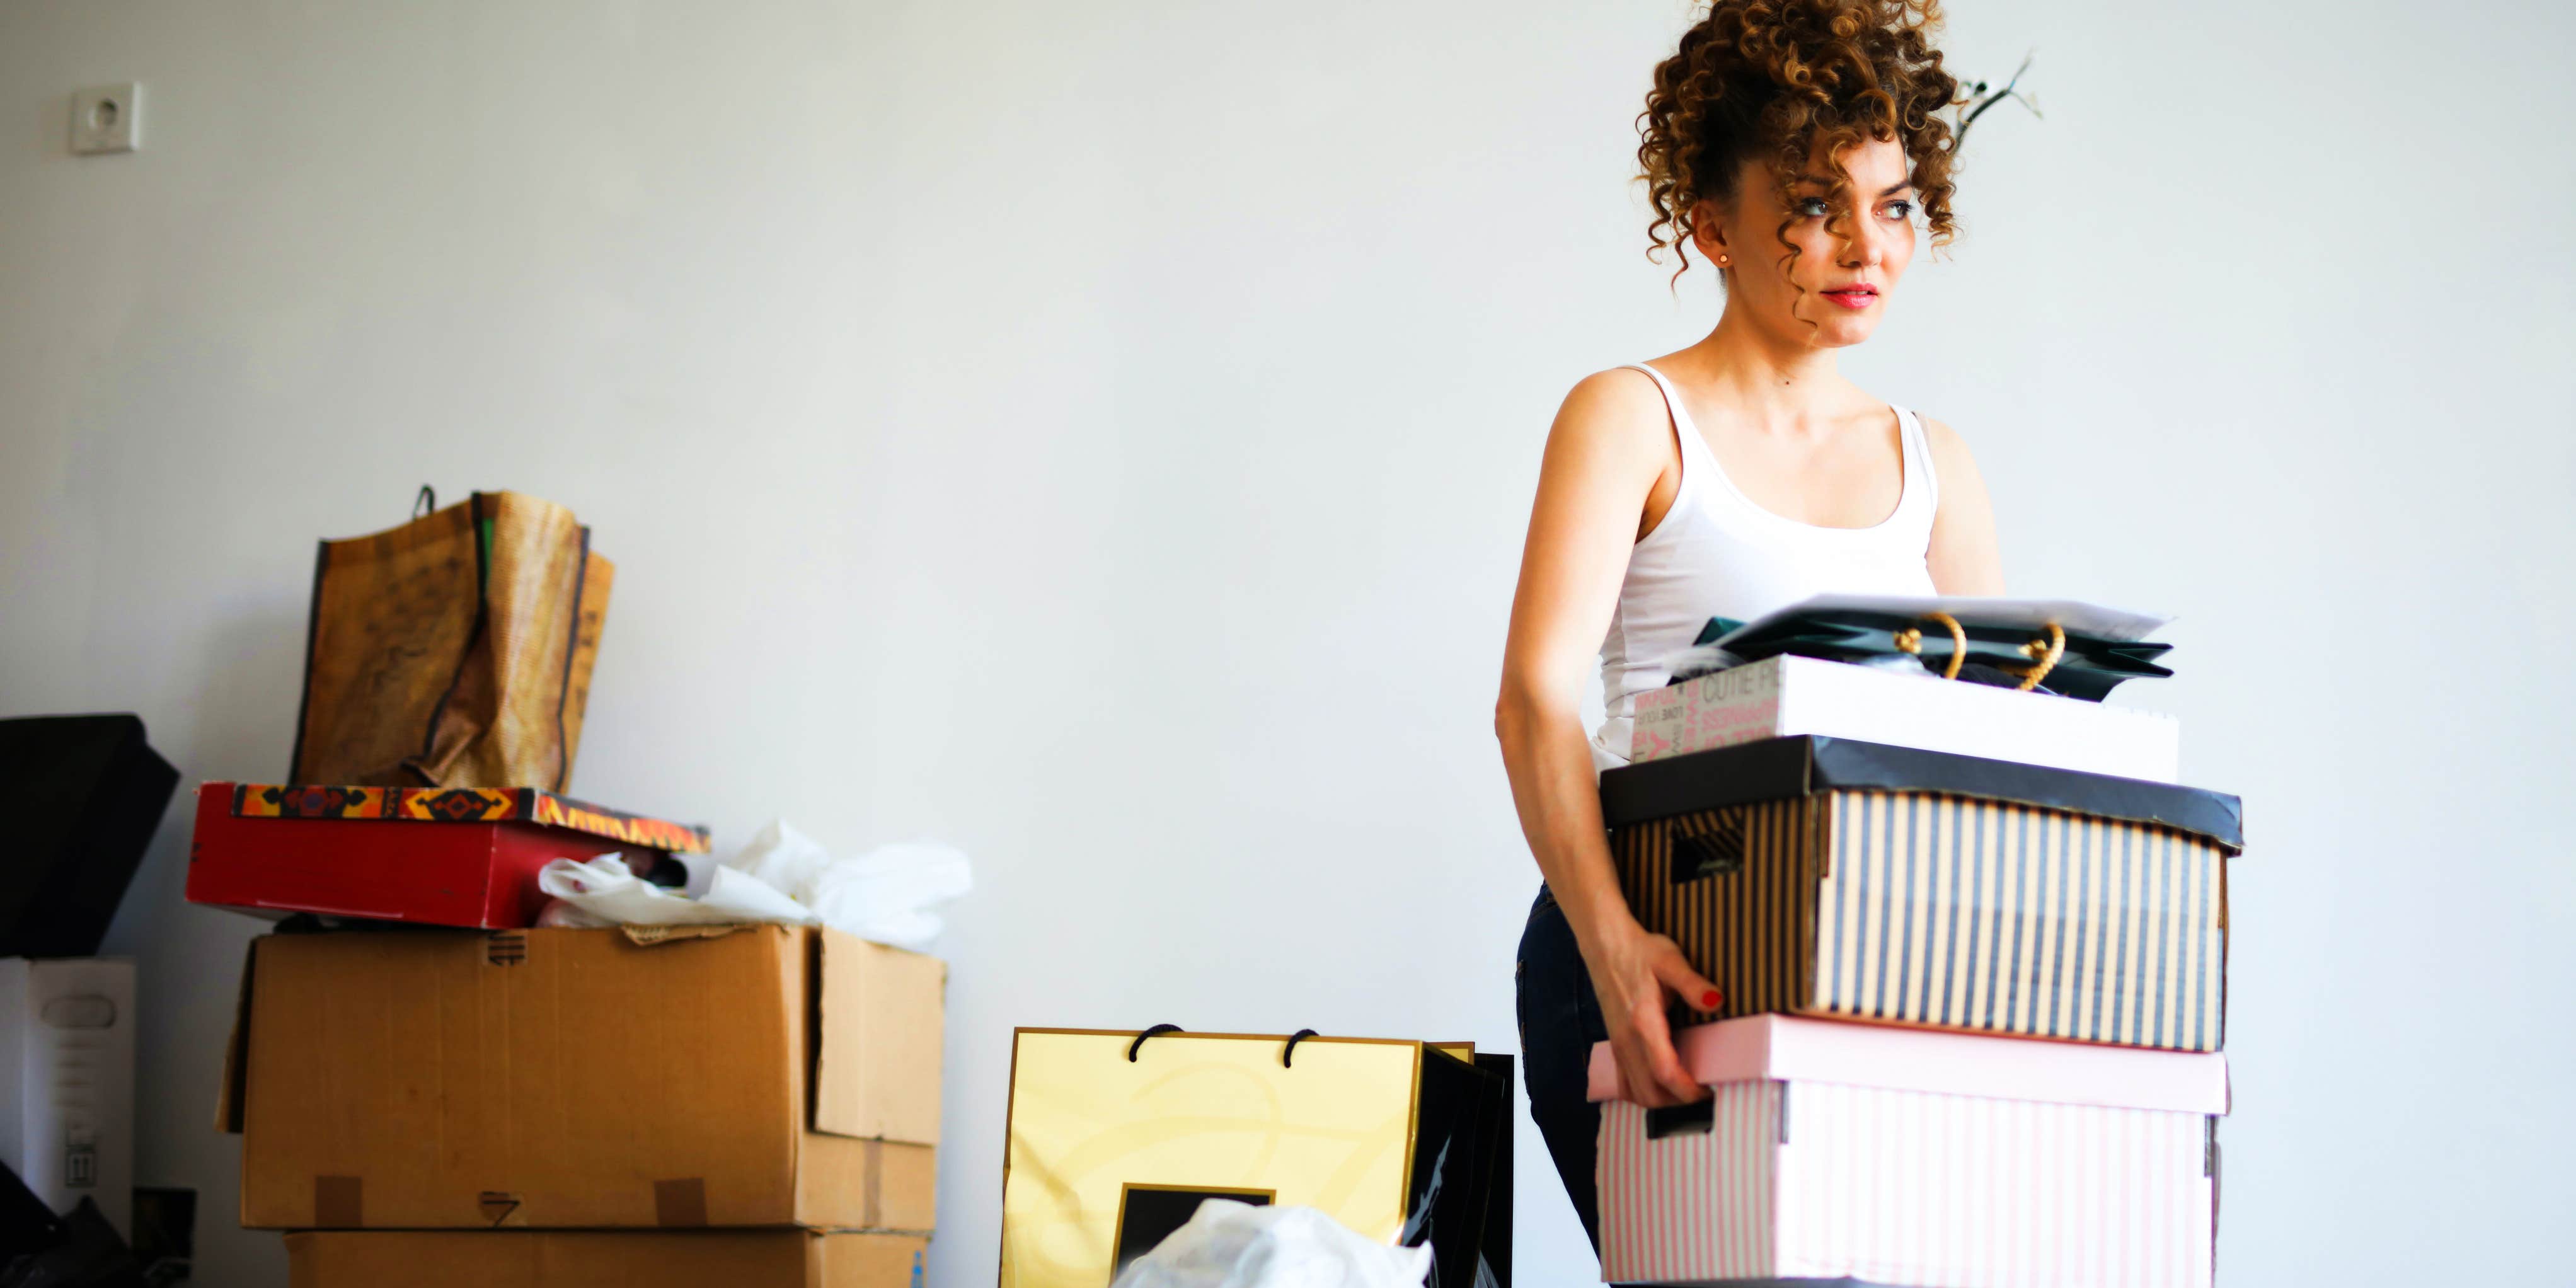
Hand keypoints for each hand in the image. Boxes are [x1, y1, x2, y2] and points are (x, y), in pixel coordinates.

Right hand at [1578, 915, 1722, 1107]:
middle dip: (1678, 1102)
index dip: (1688, 1091)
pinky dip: (1644, 1093)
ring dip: (1661, 1100)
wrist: (1605, 945)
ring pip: (1636, 1093)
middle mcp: (1626, 1040)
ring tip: (1686, 1090)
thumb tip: (1716, 1002)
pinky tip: (1661, 1085)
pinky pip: (1626, 1083)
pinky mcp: (1615, 1044)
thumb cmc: (1639, 951)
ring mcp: (1618, 1045)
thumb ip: (1693, 984)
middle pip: (1649, 1093)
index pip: (1665, 1073)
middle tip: (1703, 1092)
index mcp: (1642, 1022)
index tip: (1709, 1091)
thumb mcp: (1670, 960)